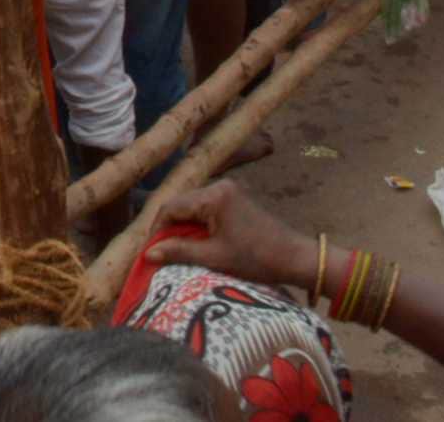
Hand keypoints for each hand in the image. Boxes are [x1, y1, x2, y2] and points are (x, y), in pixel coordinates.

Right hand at [143, 181, 315, 290]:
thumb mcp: (214, 257)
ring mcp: (229, 190)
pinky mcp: (236, 199)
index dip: (156, 228)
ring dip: (183, 226)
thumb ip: (179, 251)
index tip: (150, 250)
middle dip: (169, 227)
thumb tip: (148, 253)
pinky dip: (197, 224)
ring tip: (176, 249)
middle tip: (160, 251)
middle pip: (181, 204)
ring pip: (193, 206)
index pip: (171, 207)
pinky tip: (196, 241)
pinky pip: (206, 208)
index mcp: (213, 196)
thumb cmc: (256, 258)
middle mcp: (219, 186)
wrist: (295, 258)